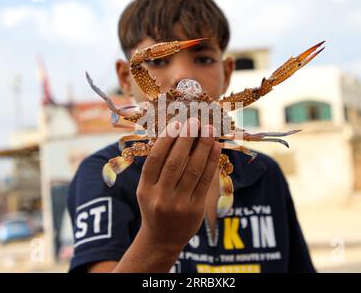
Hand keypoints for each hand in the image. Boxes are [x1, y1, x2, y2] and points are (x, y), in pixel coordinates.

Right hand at [136, 118, 219, 253]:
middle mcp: (160, 197)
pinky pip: (205, 181)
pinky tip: (215, 147)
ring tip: (208, 129)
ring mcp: (179, 204)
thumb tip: (176, 135)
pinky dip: (211, 162)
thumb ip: (157, 168)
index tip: (177, 122)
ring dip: (202, 147)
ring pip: (193, 170)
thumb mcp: (147, 190)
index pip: (155, 159)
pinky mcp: (195, 209)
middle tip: (195, 120)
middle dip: (186, 138)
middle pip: (175, 162)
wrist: (162, 240)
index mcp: (145, 189)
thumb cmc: (155, 207)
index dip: (166, 139)